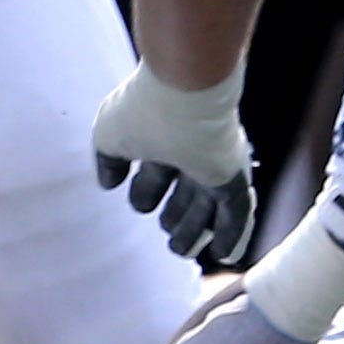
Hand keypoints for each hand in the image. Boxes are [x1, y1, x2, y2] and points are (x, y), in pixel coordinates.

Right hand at [93, 60, 256, 265]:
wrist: (183, 88)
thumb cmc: (145, 107)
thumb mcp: (111, 134)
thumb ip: (108, 160)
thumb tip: (108, 184)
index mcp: (161, 140)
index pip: (153, 176)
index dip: (144, 194)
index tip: (140, 204)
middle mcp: (189, 154)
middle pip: (183, 196)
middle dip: (173, 219)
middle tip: (170, 239)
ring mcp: (213, 166)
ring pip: (207, 207)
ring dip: (194, 232)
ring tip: (183, 250)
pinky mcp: (232, 175)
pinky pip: (235, 212)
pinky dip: (231, 235)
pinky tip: (225, 255)